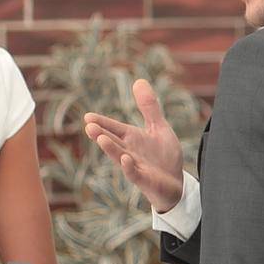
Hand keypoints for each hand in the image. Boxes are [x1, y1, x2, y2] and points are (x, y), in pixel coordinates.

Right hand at [83, 79, 186, 212]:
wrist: (175, 182)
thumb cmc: (164, 156)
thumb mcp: (158, 127)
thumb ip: (149, 107)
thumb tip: (139, 81)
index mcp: (131, 138)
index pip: (114, 128)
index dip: (102, 122)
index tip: (88, 117)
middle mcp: (129, 152)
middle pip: (113, 142)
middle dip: (101, 134)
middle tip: (88, 126)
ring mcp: (136, 166)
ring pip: (120, 157)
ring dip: (111, 149)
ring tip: (101, 139)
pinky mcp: (145, 180)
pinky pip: (135, 174)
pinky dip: (129, 167)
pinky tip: (126, 158)